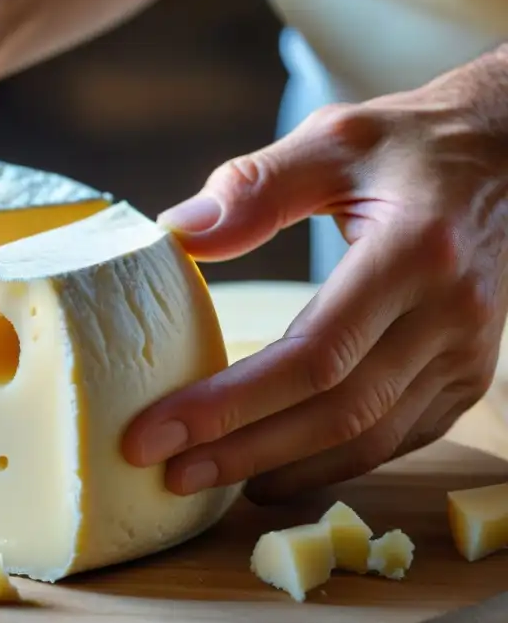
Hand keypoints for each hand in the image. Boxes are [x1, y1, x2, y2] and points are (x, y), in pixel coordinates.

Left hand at [123, 45, 507, 502]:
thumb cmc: (412, 146)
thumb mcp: (334, 141)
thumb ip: (256, 185)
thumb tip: (178, 233)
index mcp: (413, 254)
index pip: (311, 356)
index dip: (228, 405)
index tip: (155, 432)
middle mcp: (450, 315)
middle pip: (336, 413)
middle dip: (243, 451)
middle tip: (168, 474)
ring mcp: (467, 354)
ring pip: (370, 439)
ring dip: (285, 469)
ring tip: (209, 481)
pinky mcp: (468, 375)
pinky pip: (398, 436)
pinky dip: (335, 462)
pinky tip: (278, 469)